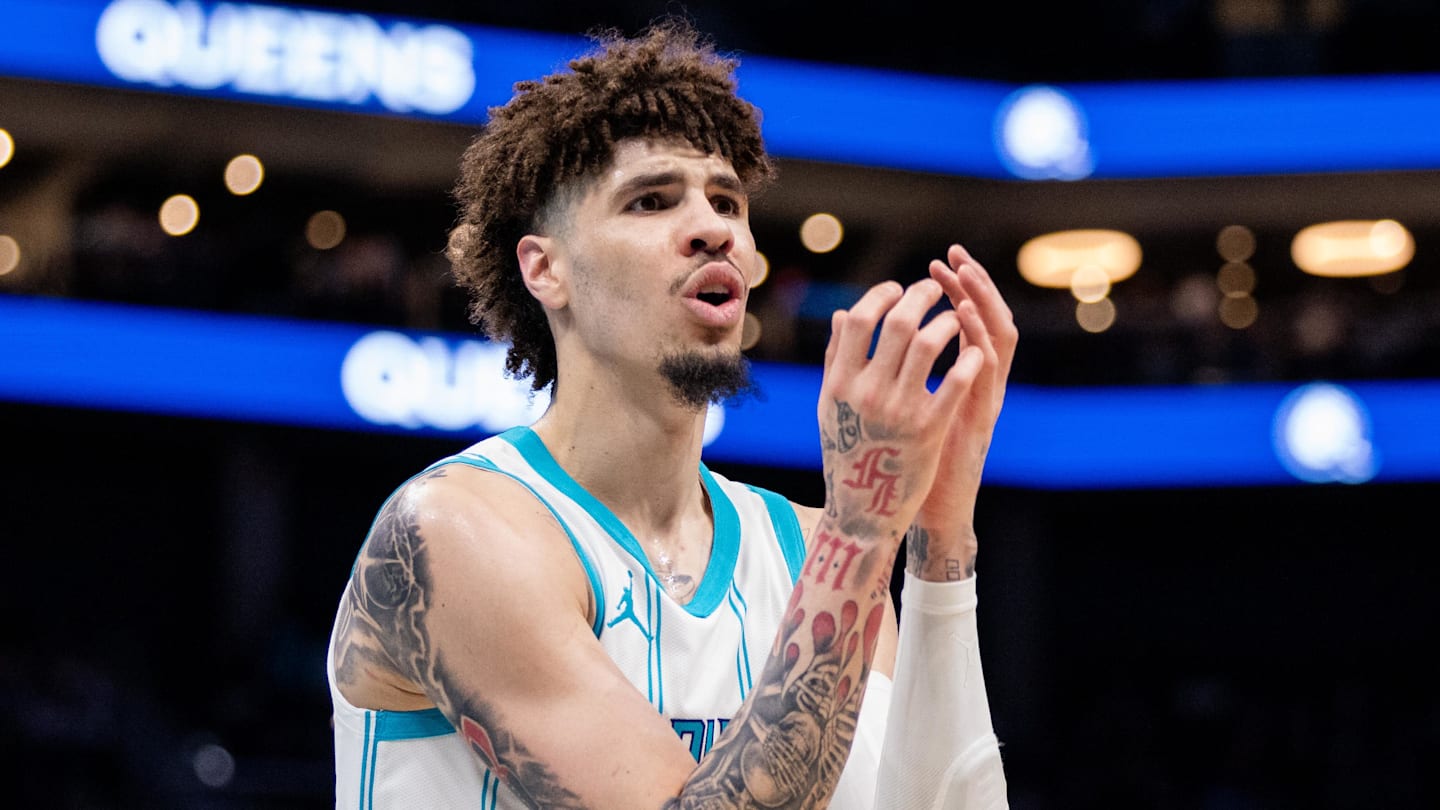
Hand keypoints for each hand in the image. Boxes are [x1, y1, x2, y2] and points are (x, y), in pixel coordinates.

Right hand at [817, 278, 986, 542]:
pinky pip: (956, 383)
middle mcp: (866, 393)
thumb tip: (840, 314)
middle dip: (920, 297)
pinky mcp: (929, 430)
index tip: (897, 289)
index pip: (857, 320)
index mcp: (838, 383)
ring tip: (955, 318)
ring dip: (948, 322)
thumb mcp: (831, 406)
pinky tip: (975, 353)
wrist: (863, 509)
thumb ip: (835, 359)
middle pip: (897, 324)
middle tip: (934, 289)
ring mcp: (898, 410)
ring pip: (928, 344)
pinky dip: (969, 360)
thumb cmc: (846, 453)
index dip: (880, 297)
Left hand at [910, 245, 1017, 577]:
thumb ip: (890, 371)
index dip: (959, 290)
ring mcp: (984, 400)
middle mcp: (980, 385)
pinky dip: (979, 341)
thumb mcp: (902, 409)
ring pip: (997, 339)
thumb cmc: (913, 464)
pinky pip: (986, 373)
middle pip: (988, 320)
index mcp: (963, 380)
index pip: (968, 321)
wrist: (933, 513)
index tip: (940, 262)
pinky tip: (963, 317)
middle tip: (954, 257)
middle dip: (972, 285)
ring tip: (963, 275)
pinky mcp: (979, 419)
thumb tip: (853, 326)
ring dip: (980, 304)